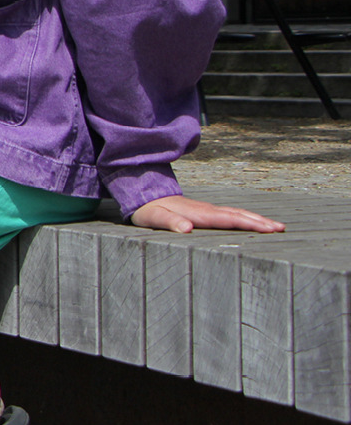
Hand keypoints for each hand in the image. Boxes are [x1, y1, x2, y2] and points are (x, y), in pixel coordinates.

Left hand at [130, 195, 284, 233]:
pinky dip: (245, 218)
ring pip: (236, 213)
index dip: (249, 224)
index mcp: (199, 213)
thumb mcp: (154, 218)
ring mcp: (207, 209)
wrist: (143, 196)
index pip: (229, 219)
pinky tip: (251, 222)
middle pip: (238, 214)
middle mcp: (207, 209)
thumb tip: (187, 228)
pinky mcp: (205, 211)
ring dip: (256, 219)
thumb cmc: (148, 211)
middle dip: (260, 221)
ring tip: (275, 226)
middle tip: (282, 228)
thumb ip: (170, 222)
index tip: (269, 229)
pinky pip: (230, 214)